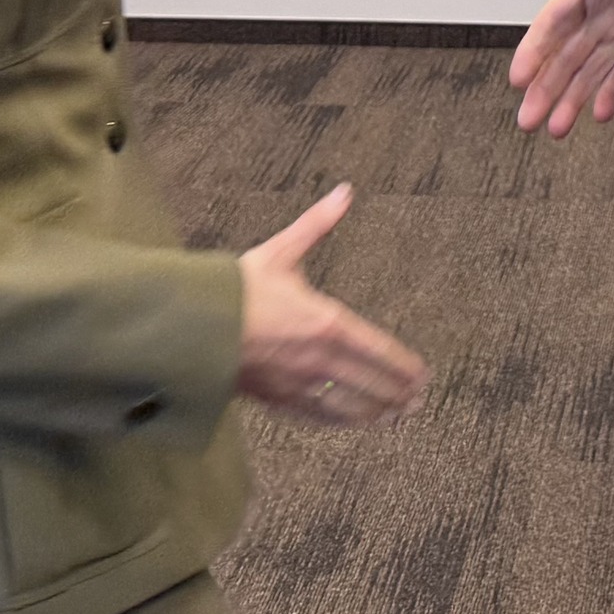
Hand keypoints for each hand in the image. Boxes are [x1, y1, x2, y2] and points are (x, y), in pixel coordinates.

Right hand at [236, 185, 430, 426]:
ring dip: (376, 413)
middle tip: (419, 400)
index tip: (423, 376)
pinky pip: (317, 416)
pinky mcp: (275, 400)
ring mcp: (297, 385)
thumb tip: (345, 192)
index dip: (404, 367)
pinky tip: (352, 422)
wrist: (190, 327)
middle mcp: (318, 360)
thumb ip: (318, 224)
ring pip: (348, 407)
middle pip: (370, 384)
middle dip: (397, 394)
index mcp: (327, 323)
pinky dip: (341, 421)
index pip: (379, 352)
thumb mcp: (281, 251)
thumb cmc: (237, 289)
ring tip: (396, 417)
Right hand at [513, 0, 613, 136]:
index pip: (555, 23)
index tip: (519, 78)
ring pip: (591, 73)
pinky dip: (611, 94)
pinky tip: (598, 114)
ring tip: (556, 129)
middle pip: (566, 57)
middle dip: (545, 88)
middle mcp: (603, 13)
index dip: (535, 50)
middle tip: (527, 119)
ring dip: (571, 100)